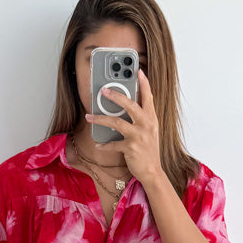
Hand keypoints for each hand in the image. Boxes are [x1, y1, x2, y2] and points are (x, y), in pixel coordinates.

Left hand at [85, 69, 162, 184]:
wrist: (153, 171)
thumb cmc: (149, 150)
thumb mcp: (150, 131)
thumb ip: (142, 118)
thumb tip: (128, 107)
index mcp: (152, 119)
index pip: (148, 97)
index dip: (144, 83)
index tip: (138, 71)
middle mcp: (146, 125)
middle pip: (130, 105)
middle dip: (115, 96)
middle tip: (103, 90)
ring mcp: (139, 136)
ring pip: (116, 122)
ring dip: (100, 119)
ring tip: (89, 116)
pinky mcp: (131, 148)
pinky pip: (113, 144)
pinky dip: (104, 145)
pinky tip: (98, 144)